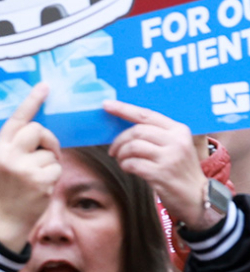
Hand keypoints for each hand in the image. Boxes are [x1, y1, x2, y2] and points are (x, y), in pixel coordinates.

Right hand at [0, 83, 60, 252]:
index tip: (44, 86)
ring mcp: (24, 168)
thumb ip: (15, 145)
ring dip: (50, 163)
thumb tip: (39, 129)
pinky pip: (57, 168)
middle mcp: (9, 155)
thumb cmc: (6, 188)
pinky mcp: (39, 181)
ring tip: (38, 177)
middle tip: (47, 153)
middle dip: (48, 140)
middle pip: (38, 130)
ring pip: (50, 152)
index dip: (31, 101)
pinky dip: (54, 176)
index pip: (16, 119)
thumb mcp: (2, 162)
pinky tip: (42, 187)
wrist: (4, 219)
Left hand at [105, 100, 213, 230]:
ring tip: (122, 161)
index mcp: (179, 130)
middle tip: (114, 150)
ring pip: (132, 146)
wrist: (198, 198)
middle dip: (119, 140)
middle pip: (136, 131)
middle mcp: (176, 141)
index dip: (124, 109)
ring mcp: (170, 158)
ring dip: (121, 154)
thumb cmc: (180, 170)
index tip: (106, 105)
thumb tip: (122, 125)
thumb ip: (156, 134)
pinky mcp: (162, 174)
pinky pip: (132, 163)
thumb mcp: (175, 146)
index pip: (146, 115)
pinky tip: (128, 169)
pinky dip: (125, 165)